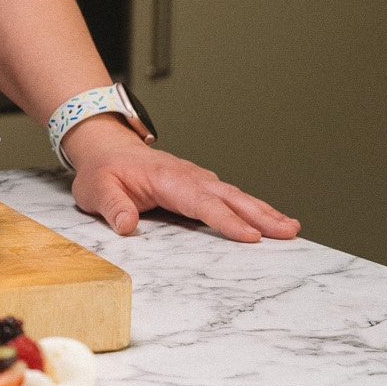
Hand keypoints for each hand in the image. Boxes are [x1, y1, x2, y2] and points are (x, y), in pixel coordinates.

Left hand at [64, 116, 298, 243]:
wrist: (105, 149)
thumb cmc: (102, 171)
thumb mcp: (96, 190)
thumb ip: (112, 207)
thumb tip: (127, 225)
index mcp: (166, 177)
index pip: (201, 201)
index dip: (227, 220)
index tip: (251, 236)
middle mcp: (187, 176)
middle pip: (228, 197)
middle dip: (260, 215)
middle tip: (288, 232)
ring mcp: (195, 179)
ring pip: (234, 195)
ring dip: (263, 211)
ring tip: (290, 227)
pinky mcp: (198, 185)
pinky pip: (228, 196)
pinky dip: (252, 207)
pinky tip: (269, 218)